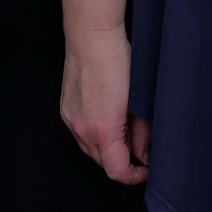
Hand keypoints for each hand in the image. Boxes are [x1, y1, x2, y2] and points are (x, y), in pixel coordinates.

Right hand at [60, 24, 149, 183]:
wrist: (92, 36)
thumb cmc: (120, 61)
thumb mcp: (138, 100)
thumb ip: (142, 130)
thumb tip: (144, 152)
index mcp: (104, 130)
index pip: (117, 171)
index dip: (134, 176)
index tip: (146, 169)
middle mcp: (83, 130)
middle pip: (103, 163)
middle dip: (123, 160)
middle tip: (141, 145)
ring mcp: (71, 120)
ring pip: (91, 150)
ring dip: (108, 148)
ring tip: (126, 129)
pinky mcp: (65, 110)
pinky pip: (81, 135)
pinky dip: (96, 135)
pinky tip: (109, 119)